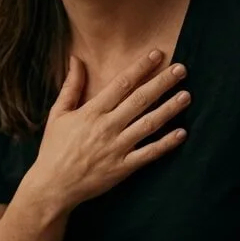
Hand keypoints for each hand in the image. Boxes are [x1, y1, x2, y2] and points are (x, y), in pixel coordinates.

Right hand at [26, 50, 190, 210]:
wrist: (52, 186)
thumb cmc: (54, 148)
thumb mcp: (58, 113)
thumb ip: (71, 86)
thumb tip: (76, 58)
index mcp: (92, 112)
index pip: (122, 83)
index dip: (141, 67)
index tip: (157, 54)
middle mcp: (107, 127)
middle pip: (140, 100)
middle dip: (162, 83)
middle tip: (181, 69)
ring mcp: (117, 148)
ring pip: (149, 124)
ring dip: (169, 109)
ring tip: (186, 95)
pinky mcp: (123, 168)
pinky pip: (149, 153)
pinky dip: (166, 143)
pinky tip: (182, 132)